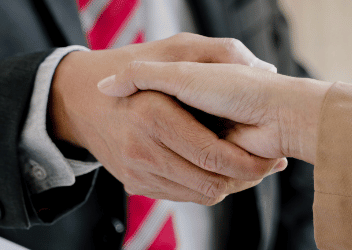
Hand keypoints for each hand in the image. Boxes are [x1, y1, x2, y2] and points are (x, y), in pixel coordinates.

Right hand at [49, 33, 285, 204]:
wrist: (81, 99)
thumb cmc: (135, 66)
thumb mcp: (176, 47)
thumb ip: (219, 50)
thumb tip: (262, 66)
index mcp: (155, 115)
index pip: (212, 155)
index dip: (247, 161)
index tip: (270, 158)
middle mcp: (142, 147)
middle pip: (210, 182)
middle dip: (243, 179)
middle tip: (264, 168)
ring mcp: (137, 170)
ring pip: (198, 194)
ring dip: (228, 185)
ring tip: (246, 167)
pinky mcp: (136, 185)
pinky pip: (181, 197)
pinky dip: (204, 187)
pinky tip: (217, 169)